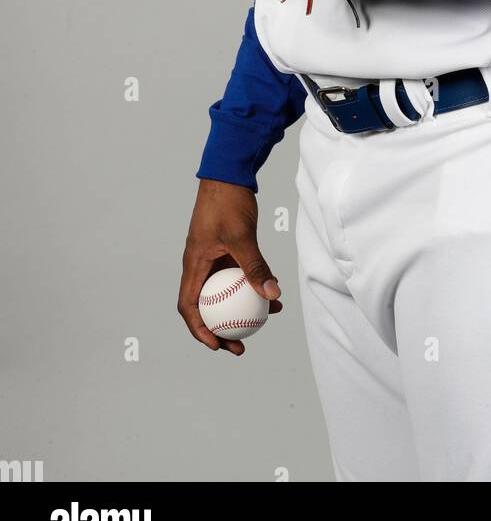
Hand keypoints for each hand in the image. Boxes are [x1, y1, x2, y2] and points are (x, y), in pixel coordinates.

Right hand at [178, 179, 281, 356]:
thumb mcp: (241, 237)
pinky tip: (271, 293)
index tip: (218, 344)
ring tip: (263, 321)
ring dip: (239, 309)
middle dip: (220, 329)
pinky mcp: (227, 250)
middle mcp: (199, 264)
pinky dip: (250, 287)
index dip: (200, 330)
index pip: (189, 307)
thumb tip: (272, 295)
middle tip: (240, 346)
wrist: (229, 174)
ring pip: (223, 293)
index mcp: (193, 264)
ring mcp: (213, 258)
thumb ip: (255, 266)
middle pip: (205, 306)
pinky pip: (236, 276)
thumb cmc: (228, 202)